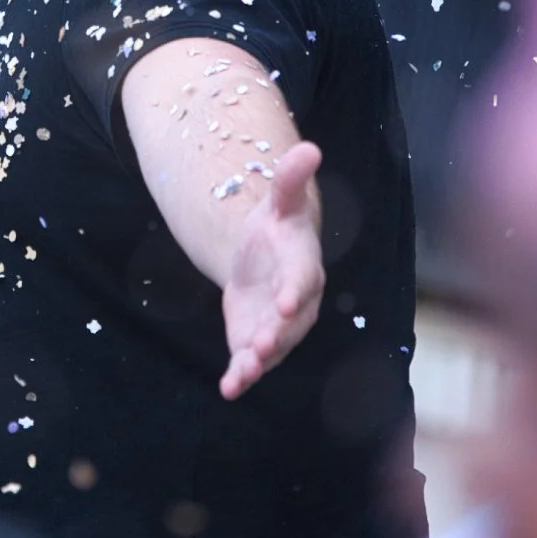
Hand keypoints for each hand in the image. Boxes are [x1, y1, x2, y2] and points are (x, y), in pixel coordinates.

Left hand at [220, 141, 324, 400]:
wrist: (264, 257)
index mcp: (303, 267)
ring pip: (271, 349)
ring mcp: (277, 327)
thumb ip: (290, 180)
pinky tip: (227, 390)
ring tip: (242, 373)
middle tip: (260, 346)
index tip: (286, 303)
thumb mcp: (279, 202)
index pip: (302, 280)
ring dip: (257, 362)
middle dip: (275, 335)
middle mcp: (296, 303)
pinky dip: (240, 377)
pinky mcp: (255, 342)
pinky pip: (250, 363)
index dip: (295, 292)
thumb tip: (309, 147)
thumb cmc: (276, 227)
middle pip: (289, 323)